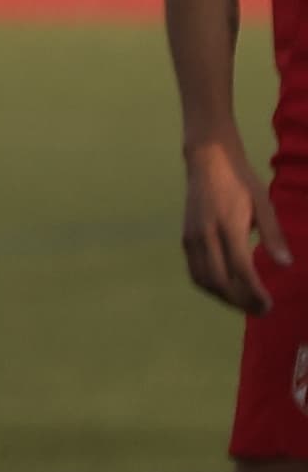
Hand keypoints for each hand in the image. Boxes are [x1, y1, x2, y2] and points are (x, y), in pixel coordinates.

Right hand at [184, 135, 289, 316]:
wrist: (207, 160)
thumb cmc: (240, 180)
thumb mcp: (263, 203)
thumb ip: (273, 235)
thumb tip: (286, 265)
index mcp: (228, 227)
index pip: (241, 270)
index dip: (255, 292)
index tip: (269, 305)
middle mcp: (206, 236)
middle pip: (219, 282)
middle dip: (240, 301)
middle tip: (260, 310)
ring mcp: (192, 238)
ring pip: (202, 280)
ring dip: (223, 297)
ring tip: (244, 303)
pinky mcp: (186, 238)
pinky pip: (195, 271)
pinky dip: (210, 286)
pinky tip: (227, 287)